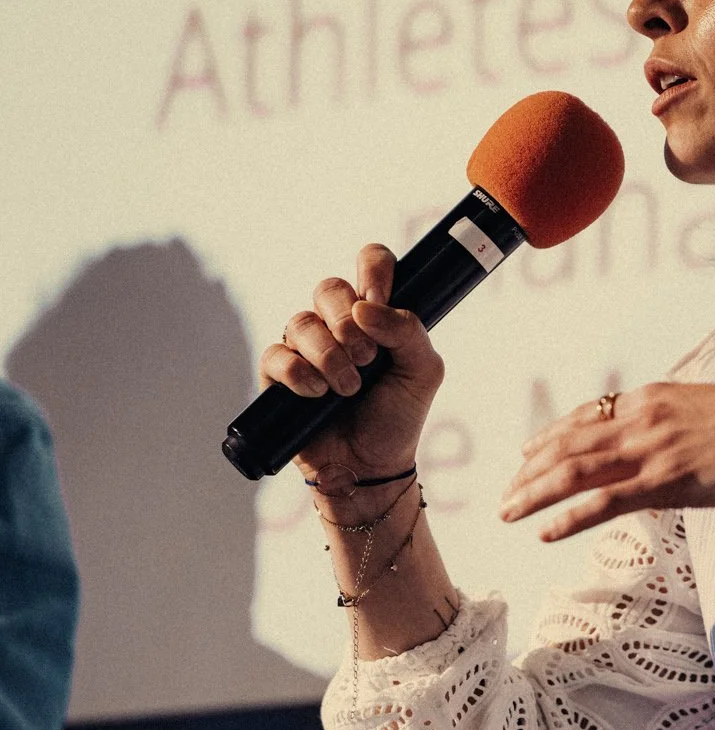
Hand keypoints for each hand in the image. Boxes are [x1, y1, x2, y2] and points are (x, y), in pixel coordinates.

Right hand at [258, 244, 444, 486]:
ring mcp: (306, 347)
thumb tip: (367, 307)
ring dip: (329, 355)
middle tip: (367, 358)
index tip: (379, 301)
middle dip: (347, 322)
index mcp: (375, 313)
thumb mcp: (423, 371)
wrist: (371, 466)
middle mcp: (338, 323)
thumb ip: (408, 330)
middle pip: (329, 287)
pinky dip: (299, 373)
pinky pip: (277, 355)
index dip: (373, 271)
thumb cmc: (398, 415)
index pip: (370, 263)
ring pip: (302, 321)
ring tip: (348, 388)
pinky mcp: (279, 375)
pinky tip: (317, 393)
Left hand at [499, 382, 714, 541]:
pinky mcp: (664, 483)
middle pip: (569, 443)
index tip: (528, 452)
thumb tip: (669, 445)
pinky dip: (567, 519)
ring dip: (534, 494)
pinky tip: (545, 532)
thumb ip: (679, 426)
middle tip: (506, 493)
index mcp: (655, 397)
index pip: (588, 415)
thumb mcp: (712, 411)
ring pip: (573, 472)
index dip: (551, 435)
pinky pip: (601, 504)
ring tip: (509, 512)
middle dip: (531, 470)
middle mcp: (643, 418)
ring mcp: (651, 450)